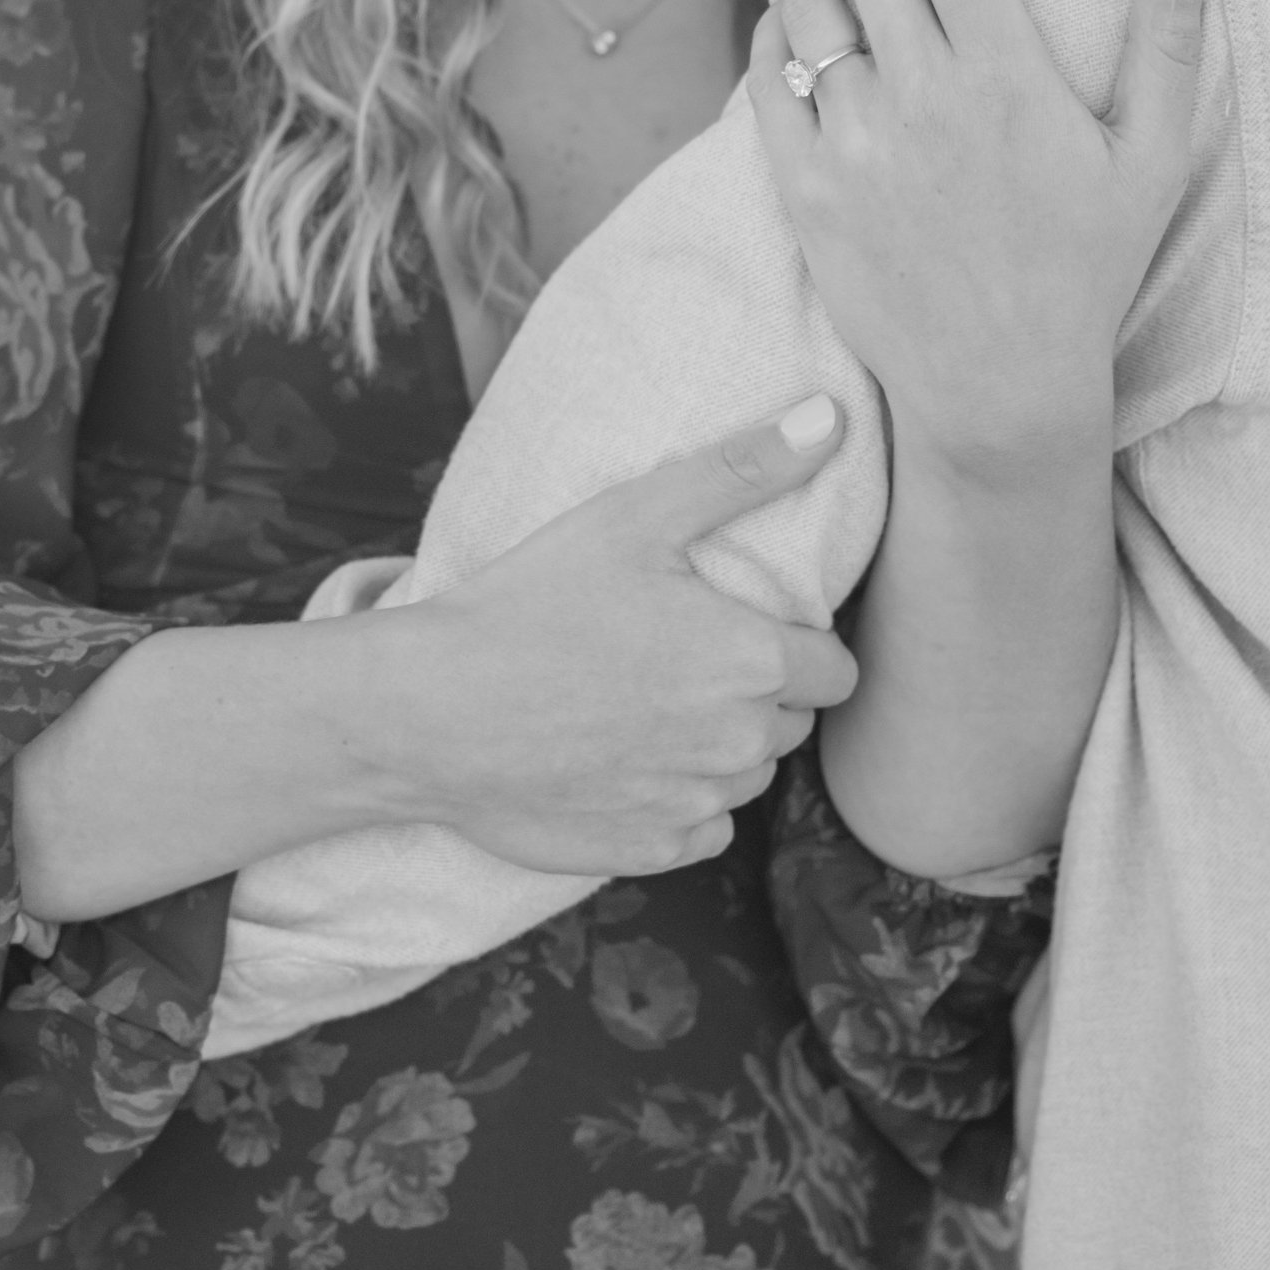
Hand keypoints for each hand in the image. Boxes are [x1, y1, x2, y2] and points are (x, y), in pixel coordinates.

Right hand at [364, 397, 858, 875]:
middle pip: (791, 722)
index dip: (798, 645)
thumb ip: (744, 469)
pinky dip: (679, 802)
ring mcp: (696, 805)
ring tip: (643, 704)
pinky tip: (622, 759)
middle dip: (757, 693)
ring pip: (747, 777)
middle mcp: (740, 744)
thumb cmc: (532, 601)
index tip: (739, 627)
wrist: (432, 710)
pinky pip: (703, 830)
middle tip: (678, 656)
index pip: (837, 670)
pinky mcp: (652, 851)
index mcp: (753, 661)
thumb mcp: (635, 515)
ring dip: (719, 748)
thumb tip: (831, 417)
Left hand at [747, 0, 1212, 482]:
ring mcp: (853, 144)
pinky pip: (770, 81)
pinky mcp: (804, 190)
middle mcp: (921, 99)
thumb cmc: (1085, 271)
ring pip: (810, 6)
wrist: (998, 390)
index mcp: (1006, 79)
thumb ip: (1171, 51)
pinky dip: (775, 26)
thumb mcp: (1150, 164)